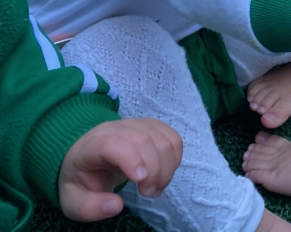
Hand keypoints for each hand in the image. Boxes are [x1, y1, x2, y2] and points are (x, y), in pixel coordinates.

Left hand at [58, 118, 182, 221]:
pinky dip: (174, 159)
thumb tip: (116, 206)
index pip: (114, 143)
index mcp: (93, 145)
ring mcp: (138, 124)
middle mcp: (117, 128)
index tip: (140, 181)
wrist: (88, 156)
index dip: (131, 159)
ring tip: (155, 187)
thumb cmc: (83, 178)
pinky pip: (173, 138)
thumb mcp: (74, 200)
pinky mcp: (153, 127)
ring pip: (163, 139)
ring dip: (167, 167)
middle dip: (154, 170)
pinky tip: (163, 173)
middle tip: (148, 193)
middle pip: (144, 141)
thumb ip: (90, 207)